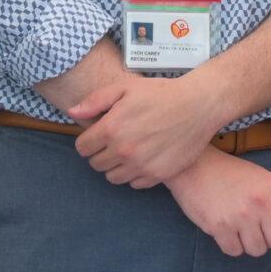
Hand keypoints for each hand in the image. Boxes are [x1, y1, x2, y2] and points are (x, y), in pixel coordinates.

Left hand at [70, 71, 225, 188]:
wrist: (198, 105)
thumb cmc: (161, 93)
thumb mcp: (125, 88)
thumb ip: (95, 101)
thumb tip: (72, 113)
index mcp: (111, 129)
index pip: (82, 148)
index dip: (88, 140)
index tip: (98, 135)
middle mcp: (123, 151)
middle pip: (96, 164)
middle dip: (101, 153)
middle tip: (115, 141)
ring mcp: (141, 165)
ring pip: (113, 177)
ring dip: (116, 166)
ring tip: (128, 151)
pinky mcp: (158, 175)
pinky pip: (135, 183)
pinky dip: (135, 174)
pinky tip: (144, 158)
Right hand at [164, 149, 270, 257]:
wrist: (196, 166)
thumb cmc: (230, 174)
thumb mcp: (262, 179)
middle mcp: (260, 203)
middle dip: (269, 240)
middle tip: (257, 230)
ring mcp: (240, 216)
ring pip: (257, 250)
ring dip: (249, 244)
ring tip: (239, 228)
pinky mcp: (219, 227)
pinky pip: (234, 251)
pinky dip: (231, 245)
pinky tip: (226, 230)